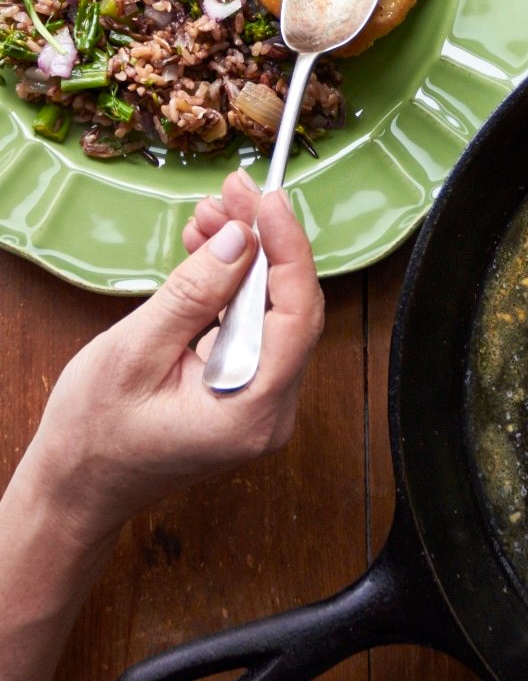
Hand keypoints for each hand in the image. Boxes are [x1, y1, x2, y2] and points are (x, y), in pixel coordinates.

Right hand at [17, 169, 323, 547]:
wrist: (78, 487)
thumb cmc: (95, 435)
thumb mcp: (134, 354)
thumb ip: (192, 295)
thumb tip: (241, 239)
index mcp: (251, 412)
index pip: (297, 316)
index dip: (289, 249)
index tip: (268, 201)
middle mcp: (271, 410)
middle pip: (289, 307)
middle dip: (263, 242)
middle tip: (232, 192)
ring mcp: (261, 401)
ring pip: (271, 311)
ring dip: (245, 258)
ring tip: (210, 214)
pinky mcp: (246, 389)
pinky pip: (252, 325)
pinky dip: (232, 285)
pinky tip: (208, 248)